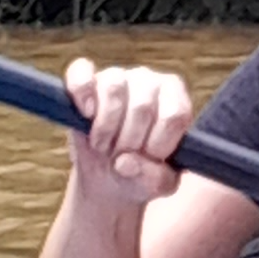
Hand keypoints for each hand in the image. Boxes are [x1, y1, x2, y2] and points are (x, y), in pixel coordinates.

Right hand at [63, 57, 193, 207]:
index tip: (149, 158)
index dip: (158, 144)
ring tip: (103, 146)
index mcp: (176, 101)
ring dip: (105, 127)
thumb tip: (125, 162)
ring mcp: (118, 77)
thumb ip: (156, 178)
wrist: (109, 176)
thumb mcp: (159, 184)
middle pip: (142, 106)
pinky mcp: (87, 80)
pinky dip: (82, 93)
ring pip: (114, 88)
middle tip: (121, 157)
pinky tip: (86, 114)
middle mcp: (150, 82)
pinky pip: (82, 73)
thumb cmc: (141, 173)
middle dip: (129, 142)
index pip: (174, 115)